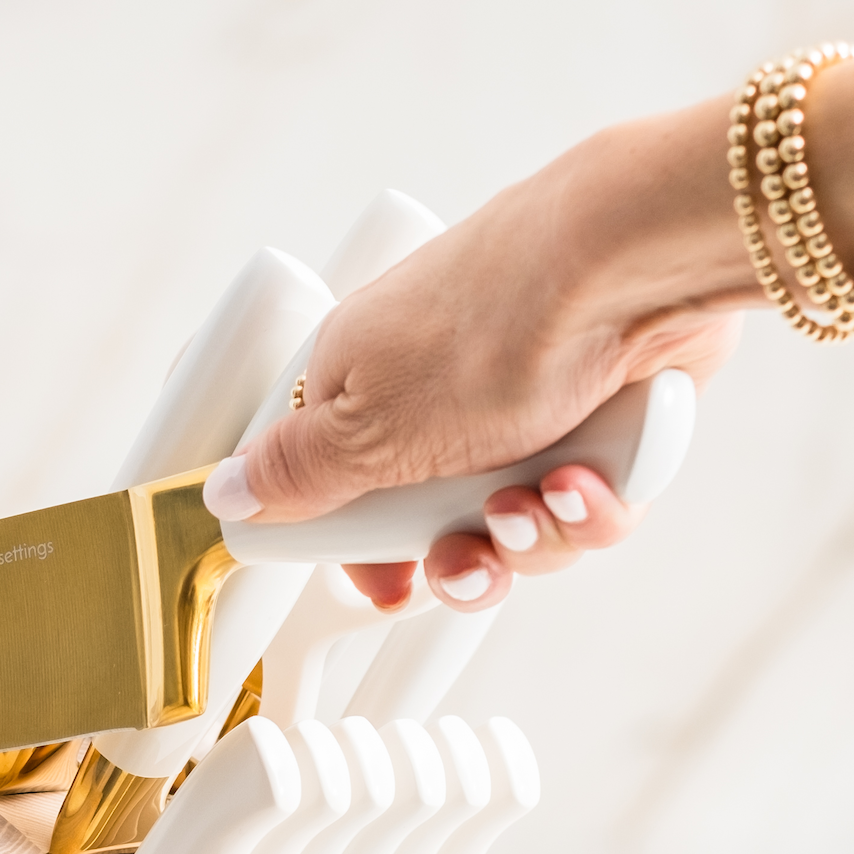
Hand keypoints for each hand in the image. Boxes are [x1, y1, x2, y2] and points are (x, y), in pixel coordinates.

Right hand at [204, 105, 750, 609]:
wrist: (630, 269)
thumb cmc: (486, 327)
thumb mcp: (361, 426)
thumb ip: (293, 474)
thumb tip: (223, 494)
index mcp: (364, 389)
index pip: (343, 498)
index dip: (367, 556)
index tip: (387, 584)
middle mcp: (440, 398)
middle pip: (438, 530)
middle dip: (463, 559)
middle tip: (471, 555)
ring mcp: (524, 408)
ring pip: (519, 527)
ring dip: (530, 536)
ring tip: (538, 499)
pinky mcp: (599, 417)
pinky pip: (585, 505)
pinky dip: (587, 504)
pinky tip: (588, 477)